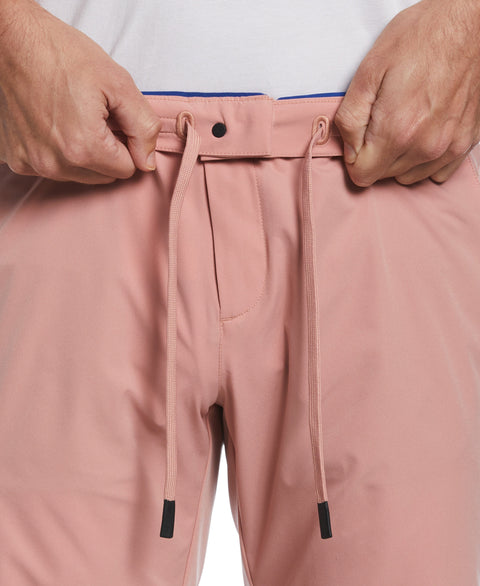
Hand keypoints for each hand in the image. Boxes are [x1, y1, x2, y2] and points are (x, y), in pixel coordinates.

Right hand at [0, 0, 161, 183]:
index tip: (114, 120)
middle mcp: (54, 164)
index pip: (127, 169)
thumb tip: (148, 162)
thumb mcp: (118, 83)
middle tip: (94, 116)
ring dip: (82, 153)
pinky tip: (50, 122)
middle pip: (102, 176)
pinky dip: (55, 150)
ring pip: (78, 174)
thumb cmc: (61, 53)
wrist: (11, 38)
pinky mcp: (14, 157)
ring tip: (71, 116)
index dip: (127, 143)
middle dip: (106, 151)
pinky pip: (50, 166)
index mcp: (84, 149)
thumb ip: (143, 127)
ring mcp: (31, 162)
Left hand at [334, 0, 479, 186]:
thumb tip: (349, 150)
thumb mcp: (368, 71)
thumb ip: (350, 118)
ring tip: (404, 122)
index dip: (354, 157)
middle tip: (382, 119)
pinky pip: (436, 172)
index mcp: (397, 130)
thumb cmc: (421, 37)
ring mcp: (449, 146)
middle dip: (375, 155)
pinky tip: (423, 133)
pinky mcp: (466, 142)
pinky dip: (424, 159)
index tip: (359, 136)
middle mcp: (425, 146)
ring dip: (400, 158)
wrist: (469, 20)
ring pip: (408, 176)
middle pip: (384, 175)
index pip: (362, 175)